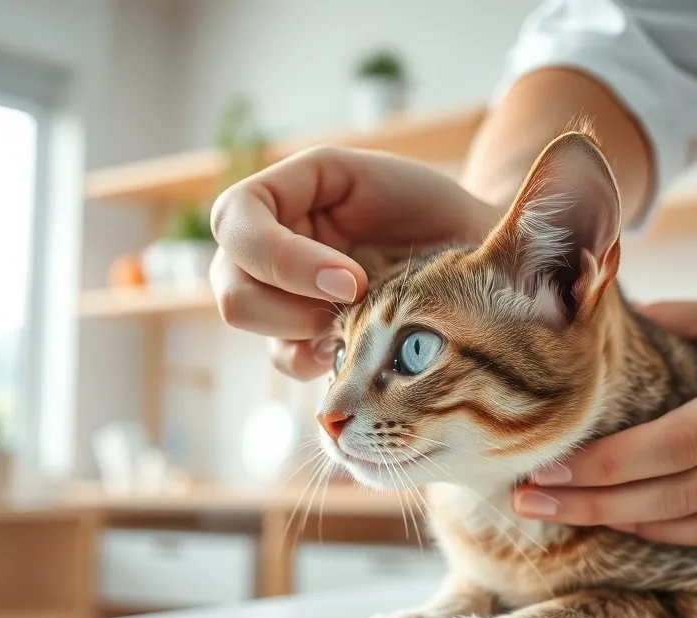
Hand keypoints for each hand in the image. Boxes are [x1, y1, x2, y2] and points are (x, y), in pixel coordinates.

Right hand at [209, 146, 499, 378]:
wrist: (465, 246)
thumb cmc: (426, 206)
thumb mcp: (381, 181)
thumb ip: (336, 215)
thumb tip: (329, 287)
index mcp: (280, 194)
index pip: (235, 220)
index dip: (280, 258)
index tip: (351, 282)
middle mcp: (265, 242)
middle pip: (231, 287)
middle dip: (290, 307)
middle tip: (357, 305)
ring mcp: (278, 292)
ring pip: (252, 326)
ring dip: (304, 331)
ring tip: (360, 320)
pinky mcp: (300, 334)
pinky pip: (285, 358)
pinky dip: (316, 358)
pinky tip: (354, 345)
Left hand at [513, 298, 696, 545]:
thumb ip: (677, 316)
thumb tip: (605, 312)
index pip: (672, 443)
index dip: (607, 463)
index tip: (549, 465)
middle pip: (671, 491)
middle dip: (592, 501)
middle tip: (528, 500)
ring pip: (690, 521)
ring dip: (617, 522)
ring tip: (555, 514)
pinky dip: (661, 531)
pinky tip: (615, 520)